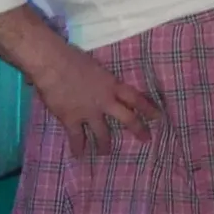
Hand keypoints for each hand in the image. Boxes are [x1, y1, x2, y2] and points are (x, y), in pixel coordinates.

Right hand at [33, 44, 159, 157]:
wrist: (54, 64)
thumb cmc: (72, 57)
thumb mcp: (95, 66)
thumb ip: (100, 78)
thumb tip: (98, 81)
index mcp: (112, 85)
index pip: (136, 98)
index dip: (148, 108)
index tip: (159, 117)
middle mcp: (105, 101)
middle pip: (127, 118)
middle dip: (138, 129)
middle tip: (146, 139)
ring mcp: (89, 112)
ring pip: (102, 133)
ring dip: (105, 145)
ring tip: (105, 153)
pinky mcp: (72, 119)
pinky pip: (77, 137)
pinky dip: (77, 147)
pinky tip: (78, 156)